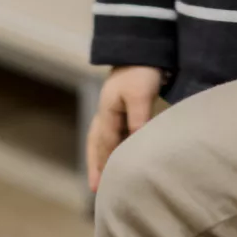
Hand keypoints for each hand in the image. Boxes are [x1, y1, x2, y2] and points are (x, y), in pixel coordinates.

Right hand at [86, 65, 162, 192]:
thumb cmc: (141, 70)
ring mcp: (110, 108)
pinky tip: (115, 152)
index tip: (109, 185)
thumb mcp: (140, 95)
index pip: (107, 145)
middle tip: (94, 188)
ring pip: (100, 139)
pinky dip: (108, 145)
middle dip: (96, 165)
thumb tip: (137, 143)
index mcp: (107, 112)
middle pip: (97, 145)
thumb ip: (138, 119)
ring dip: (99, 157)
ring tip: (99, 176)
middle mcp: (104, 113)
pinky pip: (109, 132)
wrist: (142, 48)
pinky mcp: (119, 105)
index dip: (107, 165)